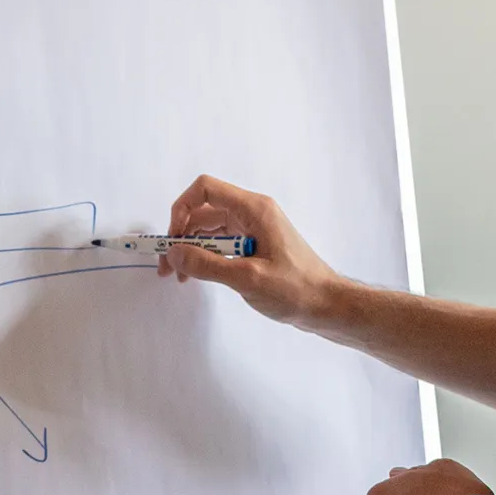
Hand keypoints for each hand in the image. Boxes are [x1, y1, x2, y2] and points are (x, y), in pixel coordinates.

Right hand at [158, 173, 341, 329]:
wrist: (327, 305)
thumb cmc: (294, 289)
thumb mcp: (247, 278)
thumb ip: (207, 265)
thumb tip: (173, 254)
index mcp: (254, 209)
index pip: (206, 189)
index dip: (182, 209)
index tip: (174, 239)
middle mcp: (252, 213)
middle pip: (204, 211)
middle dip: (181, 236)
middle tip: (168, 269)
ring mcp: (254, 229)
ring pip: (210, 229)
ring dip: (191, 249)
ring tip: (180, 278)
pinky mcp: (255, 246)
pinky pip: (222, 243)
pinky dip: (206, 256)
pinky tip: (198, 276)